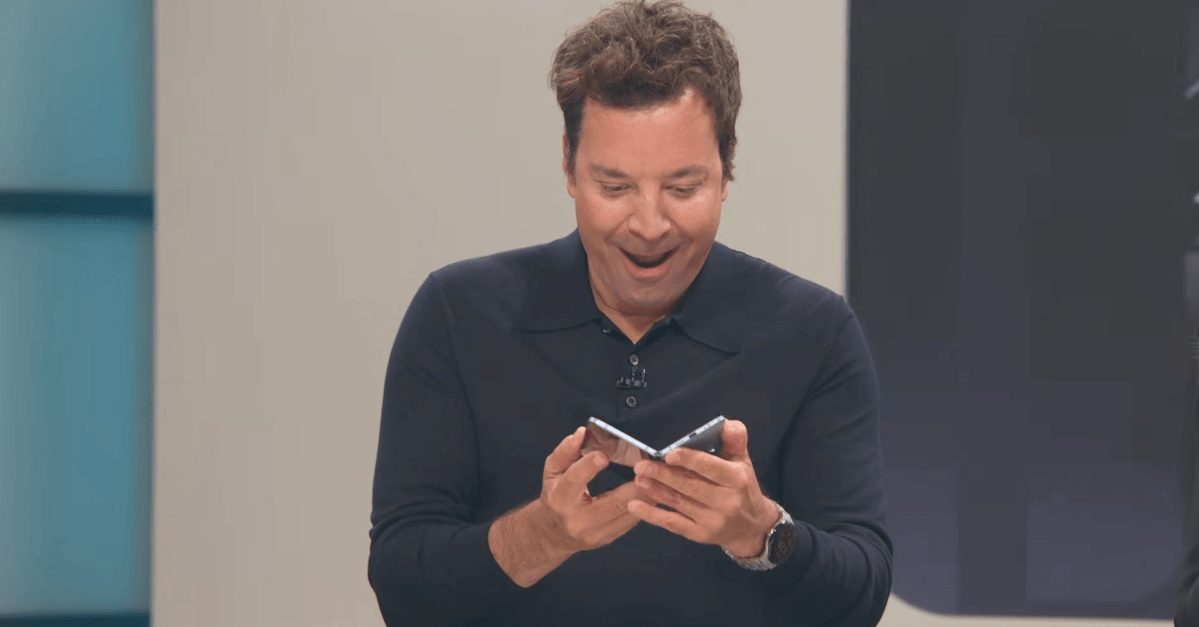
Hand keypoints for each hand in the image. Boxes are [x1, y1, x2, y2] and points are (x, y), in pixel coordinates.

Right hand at [537, 426, 653, 553]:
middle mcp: (577, 519)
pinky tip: (655, 494)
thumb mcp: (553, 471)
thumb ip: (565, 451)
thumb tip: (580, 433)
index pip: (575, 480)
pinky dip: (644, 507)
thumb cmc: (555, 496)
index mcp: (560, 498)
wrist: (555, 532)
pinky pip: (630, 523)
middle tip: (649, 470)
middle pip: (611, 503)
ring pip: (625, 515)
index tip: (605, 456)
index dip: (589, 467)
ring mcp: (594, 533)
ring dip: (646, 498)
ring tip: (659, 481)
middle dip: (634, 487)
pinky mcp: (607, 538)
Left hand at [627, 419, 778, 557]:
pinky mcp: (699, 534)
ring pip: (679, 503)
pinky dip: (652, 515)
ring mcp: (712, 520)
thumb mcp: (743, 461)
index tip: (670, 454)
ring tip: (638, 478)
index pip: (711, 468)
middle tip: (642, 465)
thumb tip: (724, 423)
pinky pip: (673, 523)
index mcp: (736, 479)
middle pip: (690, 485)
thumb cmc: (742, 487)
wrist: (752, 527)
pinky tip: (634, 506)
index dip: (690, 460)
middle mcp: (726, 501)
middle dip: (664, 474)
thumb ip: (734, 439)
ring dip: (655, 490)